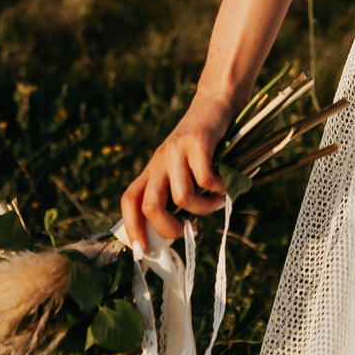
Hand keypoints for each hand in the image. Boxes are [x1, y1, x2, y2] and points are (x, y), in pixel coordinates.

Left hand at [119, 91, 237, 249]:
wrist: (215, 104)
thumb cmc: (202, 145)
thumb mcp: (181, 168)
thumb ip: (178, 193)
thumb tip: (181, 230)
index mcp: (152, 170)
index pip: (129, 201)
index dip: (132, 228)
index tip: (144, 250)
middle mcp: (159, 162)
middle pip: (150, 206)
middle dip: (168, 228)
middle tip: (188, 231)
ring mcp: (177, 152)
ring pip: (181, 196)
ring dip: (203, 209)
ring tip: (216, 203)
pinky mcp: (198, 142)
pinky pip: (205, 178)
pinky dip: (218, 189)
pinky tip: (225, 186)